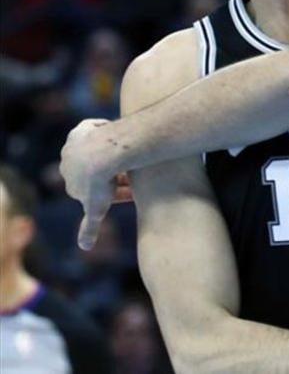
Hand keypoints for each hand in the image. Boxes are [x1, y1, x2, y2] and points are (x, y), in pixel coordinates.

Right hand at [59, 119, 120, 249]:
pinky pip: (91, 128)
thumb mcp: (96, 210)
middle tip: (134, 172)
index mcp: (70, 183)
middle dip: (111, 173)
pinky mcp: (80, 130)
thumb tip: (84, 247)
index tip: (129, 190)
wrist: (102, 155)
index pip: (93, 188)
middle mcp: (67, 164)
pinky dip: (102, 130)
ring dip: (108, 153)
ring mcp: (73, 146)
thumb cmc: (102, 183)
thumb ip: (89, 228)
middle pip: (94, 170)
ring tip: (130, 156)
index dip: (112, 190)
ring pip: (94, 150)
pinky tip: (116, 134)